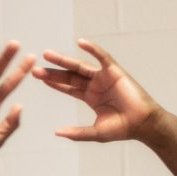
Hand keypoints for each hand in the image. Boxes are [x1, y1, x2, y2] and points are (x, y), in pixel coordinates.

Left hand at [34, 40, 158, 143]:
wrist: (142, 124)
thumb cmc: (122, 129)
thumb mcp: (95, 132)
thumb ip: (76, 133)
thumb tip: (56, 133)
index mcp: (90, 97)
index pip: (68, 87)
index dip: (53, 82)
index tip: (38, 77)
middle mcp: (95, 85)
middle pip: (70, 76)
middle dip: (52, 72)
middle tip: (35, 68)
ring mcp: (105, 77)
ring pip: (80, 65)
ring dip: (64, 60)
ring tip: (47, 55)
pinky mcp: (116, 71)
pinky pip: (103, 57)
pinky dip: (93, 49)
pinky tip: (80, 42)